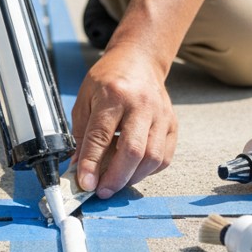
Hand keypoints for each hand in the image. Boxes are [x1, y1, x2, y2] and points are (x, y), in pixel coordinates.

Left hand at [72, 42, 177, 197]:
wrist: (139, 60)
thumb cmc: (109, 78)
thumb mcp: (85, 99)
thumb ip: (82, 134)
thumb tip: (79, 168)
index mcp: (114, 95)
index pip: (101, 136)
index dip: (91, 163)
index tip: (85, 183)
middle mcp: (141, 105)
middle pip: (132, 150)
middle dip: (116, 178)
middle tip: (102, 191)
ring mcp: (160, 115)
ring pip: (152, 157)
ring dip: (132, 178)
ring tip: (116, 183)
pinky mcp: (172, 124)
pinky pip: (164, 157)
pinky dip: (148, 171)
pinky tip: (134, 171)